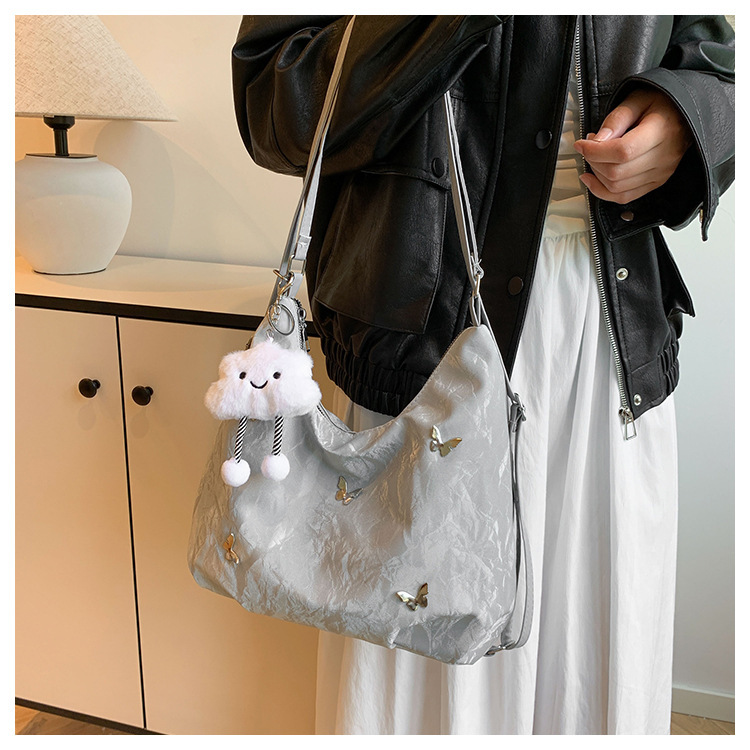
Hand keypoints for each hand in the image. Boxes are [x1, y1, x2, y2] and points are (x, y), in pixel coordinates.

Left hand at [574, 88, 692, 203]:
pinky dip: (603, 191)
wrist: (684, 115)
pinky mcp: (655, 182)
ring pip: (617, 187)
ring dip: (597, 176)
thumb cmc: (662, 105)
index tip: (582, 144)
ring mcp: (661, 173)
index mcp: (661, 131)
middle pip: (617, 172)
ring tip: (594, 158)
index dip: (595, 151)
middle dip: (593, 161)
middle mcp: (664, 156)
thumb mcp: (638, 100)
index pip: (623, 152)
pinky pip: (624, 197)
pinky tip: (593, 179)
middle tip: (588, 147)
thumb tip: (596, 141)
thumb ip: (616, 119)